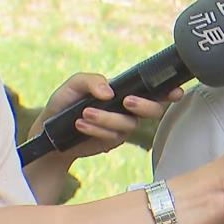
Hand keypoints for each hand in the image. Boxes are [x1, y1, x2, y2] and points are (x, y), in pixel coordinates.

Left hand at [29, 72, 183, 162]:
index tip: (176, 91)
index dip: (171, 91)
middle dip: (145, 105)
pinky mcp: (111, 142)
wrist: (47, 131)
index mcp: (127, 91)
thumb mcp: (74, 84)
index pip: (155, 90)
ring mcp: (123, 127)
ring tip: (85, 114)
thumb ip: (91, 80)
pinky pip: (112, 137)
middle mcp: (130, 110)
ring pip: (129, 125)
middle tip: (126, 101)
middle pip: (155, 110)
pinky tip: (80, 125)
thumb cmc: (64, 103)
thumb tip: (109, 91)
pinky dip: (96, 129)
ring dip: (108, 118)